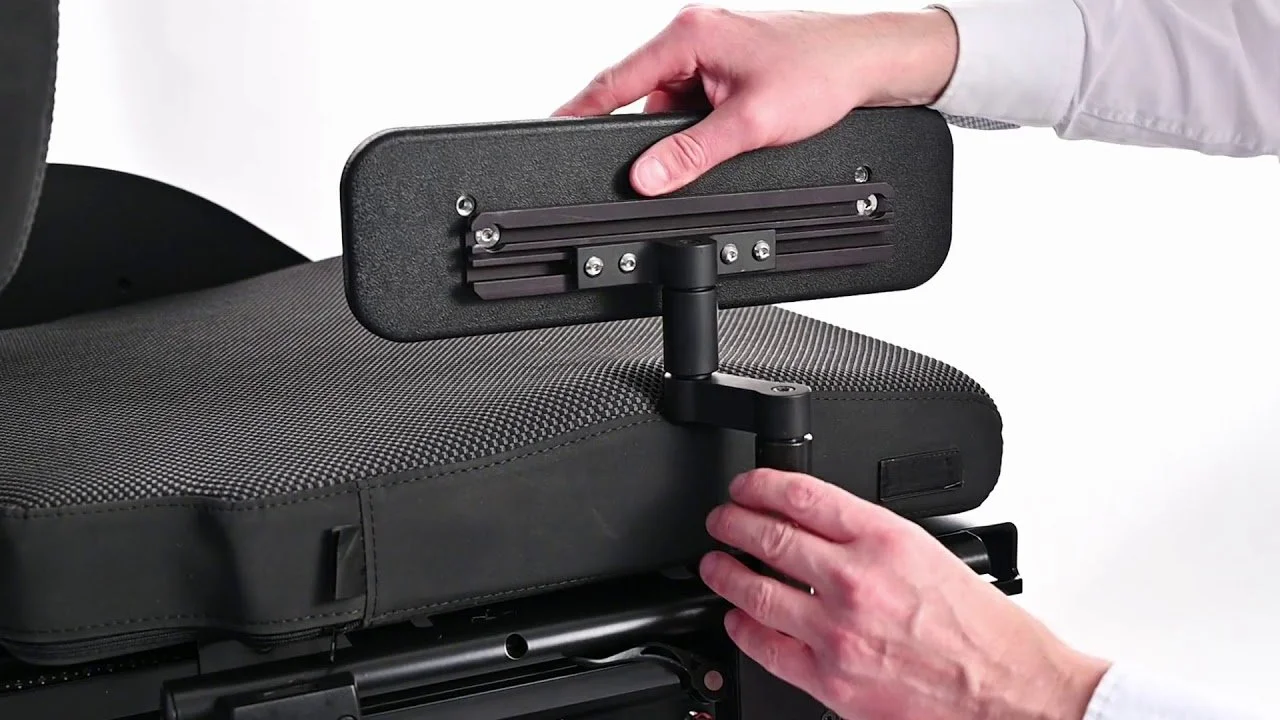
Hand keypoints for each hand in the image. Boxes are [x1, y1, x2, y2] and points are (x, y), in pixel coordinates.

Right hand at [554, 6, 959, 195]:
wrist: (868, 63)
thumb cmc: (821, 72)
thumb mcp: (750, 124)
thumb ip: (693, 154)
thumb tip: (648, 176)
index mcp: (690, 35)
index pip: (615, 80)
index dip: (580, 111)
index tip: (553, 131)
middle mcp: (696, 36)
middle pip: (644, 97)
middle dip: (656, 134)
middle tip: (674, 162)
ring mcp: (712, 51)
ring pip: (674, 105)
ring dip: (690, 132)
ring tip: (735, 135)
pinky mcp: (727, 67)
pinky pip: (698, 104)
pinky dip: (707, 126)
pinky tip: (737, 131)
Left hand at [699, 469, 1108, 719]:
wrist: (1008, 690)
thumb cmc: (981, 628)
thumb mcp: (929, 552)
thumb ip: (869, 537)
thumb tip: (818, 525)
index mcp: (884, 539)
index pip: (801, 495)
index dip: (760, 484)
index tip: (746, 487)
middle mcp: (855, 581)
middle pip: (769, 535)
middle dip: (732, 522)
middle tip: (720, 520)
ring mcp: (838, 632)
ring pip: (756, 590)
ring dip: (725, 572)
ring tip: (715, 564)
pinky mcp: (832, 680)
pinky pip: (768, 647)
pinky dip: (743, 627)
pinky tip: (736, 618)